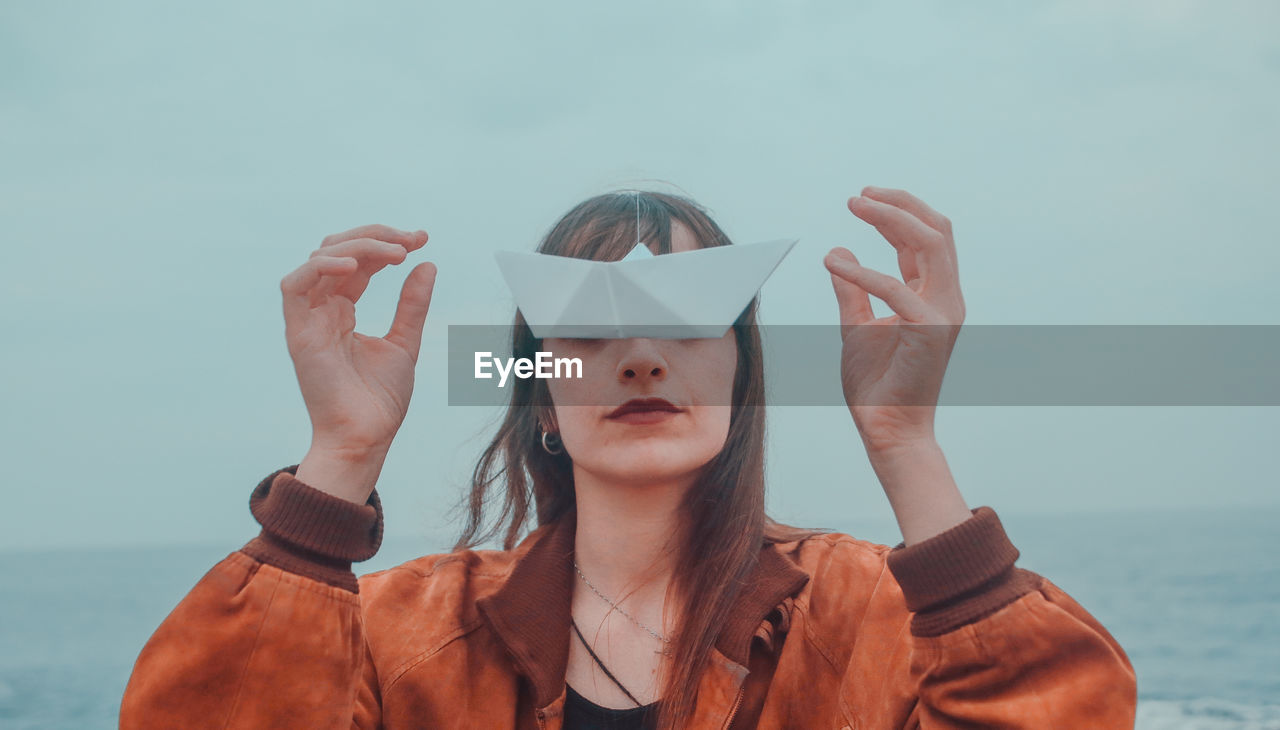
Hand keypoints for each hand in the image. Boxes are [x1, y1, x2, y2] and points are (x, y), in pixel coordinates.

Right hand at [281, 224, 435, 458]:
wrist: (366, 437)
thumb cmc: (380, 400)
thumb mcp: (404, 342)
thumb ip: (411, 304)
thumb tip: (427, 263)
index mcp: (341, 310)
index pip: (358, 262)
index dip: (386, 243)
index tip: (422, 239)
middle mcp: (321, 309)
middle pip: (336, 250)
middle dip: (375, 236)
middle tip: (412, 239)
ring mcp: (307, 319)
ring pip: (318, 260)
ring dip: (358, 247)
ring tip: (395, 253)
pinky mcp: (298, 333)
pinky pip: (295, 286)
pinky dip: (321, 268)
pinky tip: (355, 267)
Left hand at [824, 187, 964, 453]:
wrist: (887, 429)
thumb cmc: (876, 383)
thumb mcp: (855, 326)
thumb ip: (851, 290)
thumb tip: (839, 252)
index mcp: (932, 296)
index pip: (922, 240)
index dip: (895, 213)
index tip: (861, 198)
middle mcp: (946, 299)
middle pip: (936, 231)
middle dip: (899, 204)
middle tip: (858, 194)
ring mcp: (944, 313)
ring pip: (930, 244)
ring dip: (891, 219)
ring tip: (856, 205)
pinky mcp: (931, 330)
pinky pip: (897, 286)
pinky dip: (864, 272)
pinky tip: (834, 264)